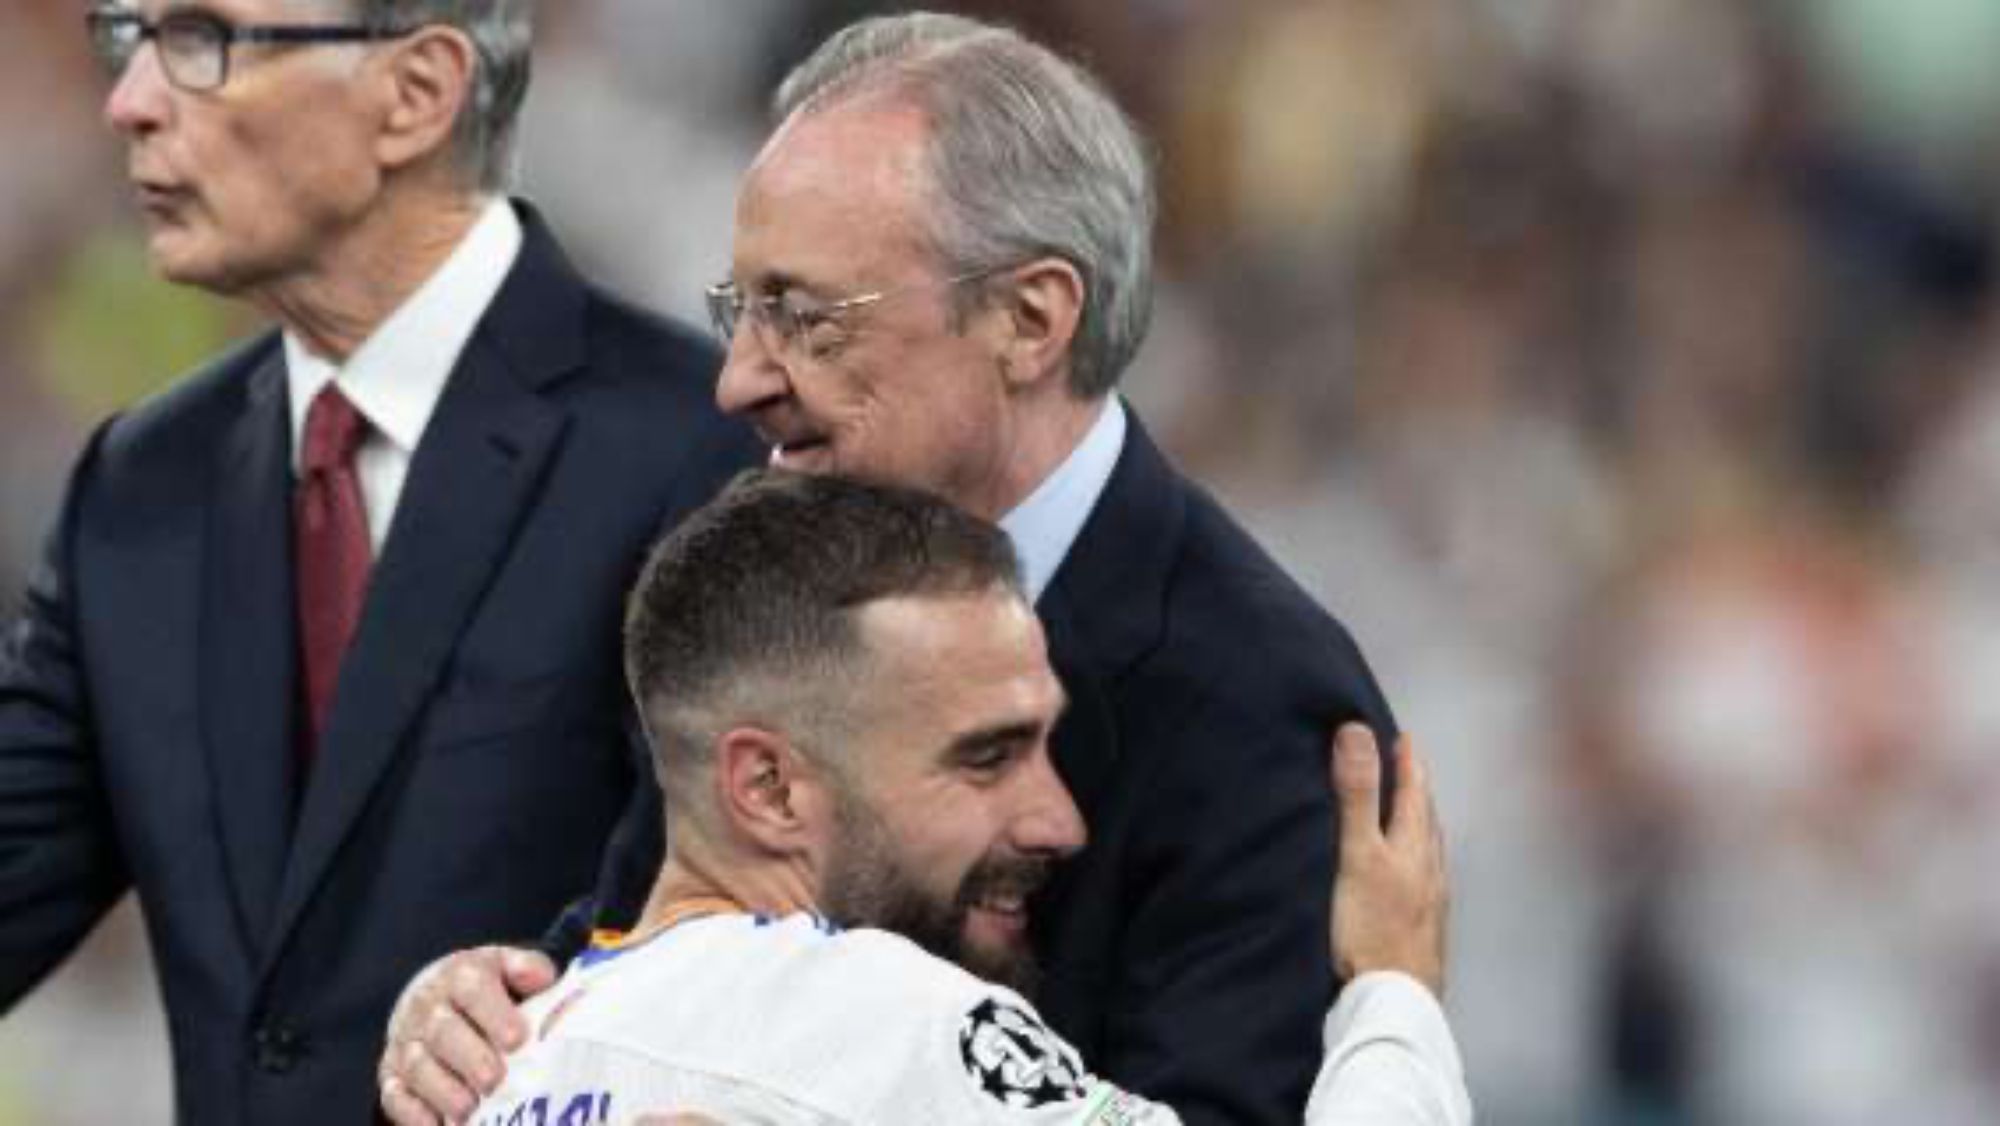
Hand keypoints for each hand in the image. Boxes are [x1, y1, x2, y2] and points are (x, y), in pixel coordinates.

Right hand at [378, 944, 558, 1124]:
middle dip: (470, 1058)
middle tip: (494, 1080)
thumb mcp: (507, 968)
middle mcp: (426, 1007)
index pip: (473, 988)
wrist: (430, 1000)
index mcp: (460, 976)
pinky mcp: (391, 1075)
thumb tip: (542, 979)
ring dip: (443, 1090)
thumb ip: (528, 969)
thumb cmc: (486, 991)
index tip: (517, 1039)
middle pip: (443, 1032)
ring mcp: (405, 1042)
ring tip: (469, 1109)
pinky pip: (395, 1095)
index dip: (494, 1013)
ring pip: (418, 1066)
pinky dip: (414, 1113)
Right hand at [1329, 724, 1447, 998]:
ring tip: (1411, 816)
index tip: (1404, 739)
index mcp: (1413, 847)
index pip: (1414, 793)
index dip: (1408, 763)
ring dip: (1420, 826)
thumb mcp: (1358, 854)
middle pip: (1427, 820)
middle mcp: (1429, 870)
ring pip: (1429, 852)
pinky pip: (1426, 881)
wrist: (1396, 999)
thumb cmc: (1374, 929)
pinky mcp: (1425, 930)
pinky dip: (1418, 863)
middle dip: (1417, 791)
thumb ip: (1357, 796)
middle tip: (1409, 768)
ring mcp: (1431, 902)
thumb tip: (1356, 733)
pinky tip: (1410, 878)